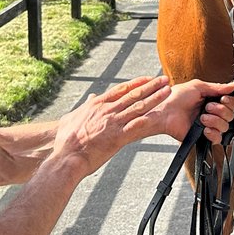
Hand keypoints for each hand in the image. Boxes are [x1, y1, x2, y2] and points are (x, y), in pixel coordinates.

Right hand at [52, 76, 172, 178]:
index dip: (137, 82)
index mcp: (98, 104)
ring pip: (139, 106)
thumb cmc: (66, 141)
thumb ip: (85, 106)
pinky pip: (136, 126)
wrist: (66, 157)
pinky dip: (148, 119)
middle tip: (165, 78)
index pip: (122, 89)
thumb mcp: (72, 117)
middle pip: (134, 94)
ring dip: (155, 97)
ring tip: (167, 90)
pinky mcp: (117, 137)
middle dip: (152, 85)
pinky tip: (159, 115)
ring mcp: (113, 123)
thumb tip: (91, 97)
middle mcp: (107, 110)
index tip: (149, 77)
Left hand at [151, 79, 233, 142]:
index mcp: (211, 101)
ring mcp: (207, 125)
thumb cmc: (176, 97)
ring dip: (215, 121)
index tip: (222, 99)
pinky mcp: (202, 136)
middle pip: (230, 116)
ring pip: (225, 127)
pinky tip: (205, 128)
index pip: (230, 104)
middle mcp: (211, 113)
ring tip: (202, 117)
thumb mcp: (197, 86)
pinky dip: (213, 133)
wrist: (164, 111)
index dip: (229, 102)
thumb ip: (217, 87)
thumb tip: (232, 86)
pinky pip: (217, 139)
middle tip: (208, 107)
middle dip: (221, 110)